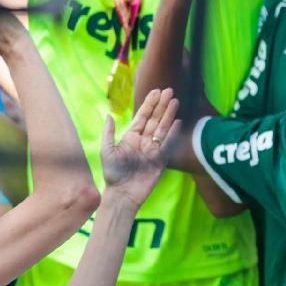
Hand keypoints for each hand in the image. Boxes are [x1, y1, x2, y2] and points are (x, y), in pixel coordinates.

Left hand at [102, 87, 179, 204]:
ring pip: (162, 128)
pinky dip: (173, 132)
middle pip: (155, 119)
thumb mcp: (107, 151)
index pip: (142, 117)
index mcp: (131, 137)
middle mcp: (143, 141)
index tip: (156, 91)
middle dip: (162, 105)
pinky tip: (178, 122)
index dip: (149, 104)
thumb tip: (109, 115)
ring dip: (169, 114)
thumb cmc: (113, 174)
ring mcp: (153, 149)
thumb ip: (109, 133)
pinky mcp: (161, 159)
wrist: (123, 194)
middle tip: (169, 91)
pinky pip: (168, 143)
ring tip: (176, 101)